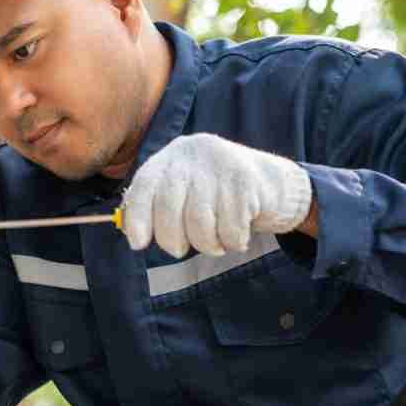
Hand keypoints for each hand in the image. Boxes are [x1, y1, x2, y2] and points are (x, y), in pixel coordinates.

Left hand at [123, 133, 312, 256]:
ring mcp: (220, 165)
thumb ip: (156, 209)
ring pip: (200, 223)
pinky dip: (233, 241)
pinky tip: (238, 233)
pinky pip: (230, 229)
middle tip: (179, 250)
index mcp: (170, 158)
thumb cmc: (216, 196)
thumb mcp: (184, 193)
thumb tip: (133, 237)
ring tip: (215, 241)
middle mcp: (192, 155)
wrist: (271, 181)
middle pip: (168, 208)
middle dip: (172, 240)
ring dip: (206, 245)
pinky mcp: (245, 180)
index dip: (137, 218)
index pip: (144, 186)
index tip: (138, 244)